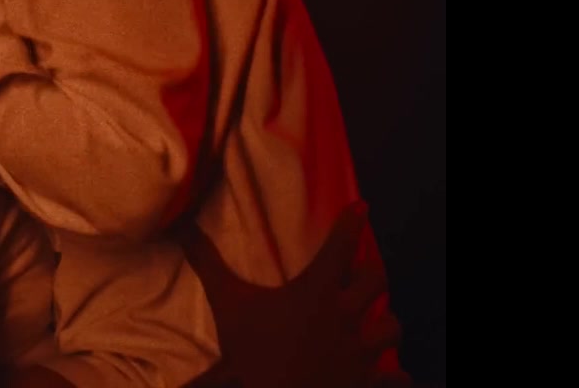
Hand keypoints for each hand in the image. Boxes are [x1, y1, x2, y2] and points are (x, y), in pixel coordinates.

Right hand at [179, 202, 401, 387]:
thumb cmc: (253, 352)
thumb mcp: (227, 304)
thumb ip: (208, 264)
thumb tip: (183, 227)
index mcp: (317, 292)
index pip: (342, 246)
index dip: (352, 223)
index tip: (362, 207)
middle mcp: (346, 316)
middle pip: (376, 281)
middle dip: (370, 274)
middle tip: (358, 274)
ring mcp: (360, 351)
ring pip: (392, 327)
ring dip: (384, 321)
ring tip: (374, 321)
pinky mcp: (367, 381)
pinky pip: (395, 376)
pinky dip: (393, 374)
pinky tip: (387, 371)